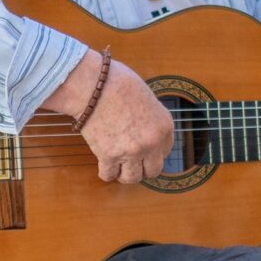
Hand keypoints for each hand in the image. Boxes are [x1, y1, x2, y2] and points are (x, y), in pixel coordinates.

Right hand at [82, 61, 174, 184]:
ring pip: (132, 178)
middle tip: (131, 163)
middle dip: (142, 168)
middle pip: (153, 170)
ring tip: (117, 166)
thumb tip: (144, 130)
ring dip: (124, 174)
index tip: (144, 151)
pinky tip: (103, 164)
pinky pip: (109, 175)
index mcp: (164, 126)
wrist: (94, 85)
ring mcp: (132, 151)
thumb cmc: (117, 83)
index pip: (166, 151)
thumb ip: (150, 118)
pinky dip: (106, 172)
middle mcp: (152, 142)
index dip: (153, 152)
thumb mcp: (146, 98)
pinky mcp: (110, 156)